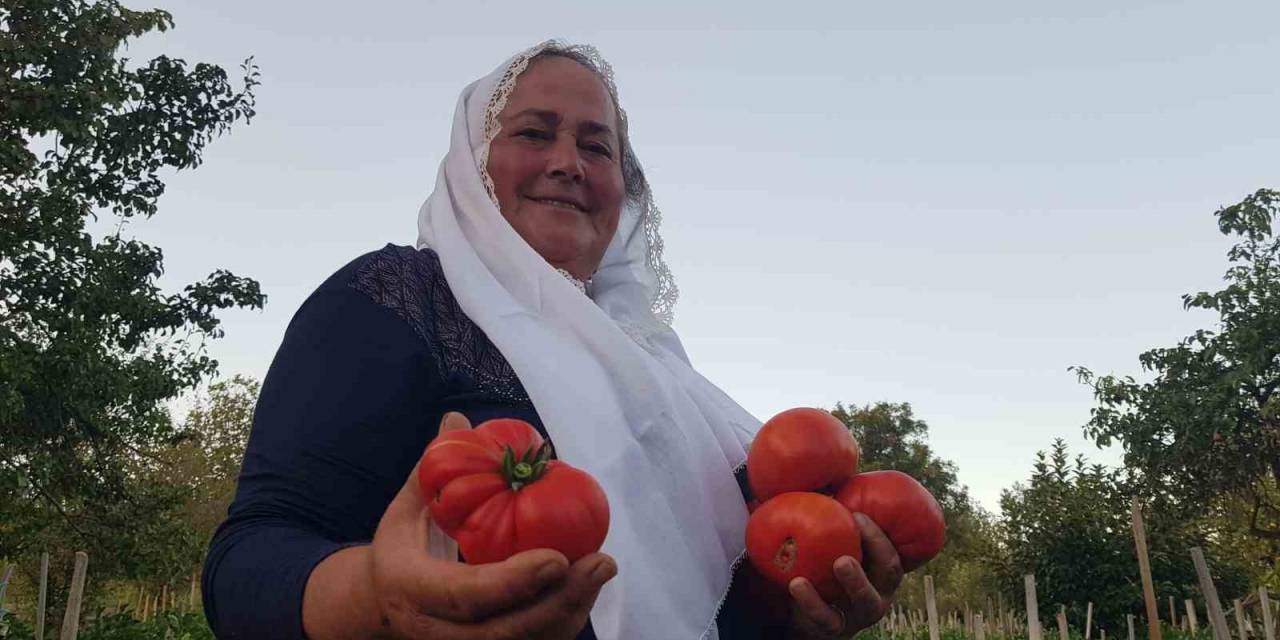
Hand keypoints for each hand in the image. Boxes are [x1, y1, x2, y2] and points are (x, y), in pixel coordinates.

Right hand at [367, 412, 616, 638]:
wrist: (384, 603)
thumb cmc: (403, 548)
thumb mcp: (407, 509)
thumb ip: (433, 469)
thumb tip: (457, 418)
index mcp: (412, 589)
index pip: (465, 594)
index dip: (512, 581)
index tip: (556, 557)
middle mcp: (437, 630)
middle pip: (504, 632)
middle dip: (558, 601)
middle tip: (598, 563)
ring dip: (570, 610)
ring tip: (600, 569)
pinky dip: (565, 618)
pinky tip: (588, 585)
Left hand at [786, 513, 902, 638]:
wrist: (802, 619)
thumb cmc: (819, 570)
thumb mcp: (826, 543)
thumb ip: (824, 512)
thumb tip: (810, 468)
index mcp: (879, 571)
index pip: (892, 552)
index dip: (881, 534)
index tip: (860, 514)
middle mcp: (877, 593)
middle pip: (889, 573)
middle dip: (878, 547)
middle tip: (860, 523)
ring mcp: (857, 614)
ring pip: (866, 600)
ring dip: (856, 579)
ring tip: (840, 561)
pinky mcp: (833, 628)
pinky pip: (826, 617)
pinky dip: (811, 601)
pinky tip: (796, 583)